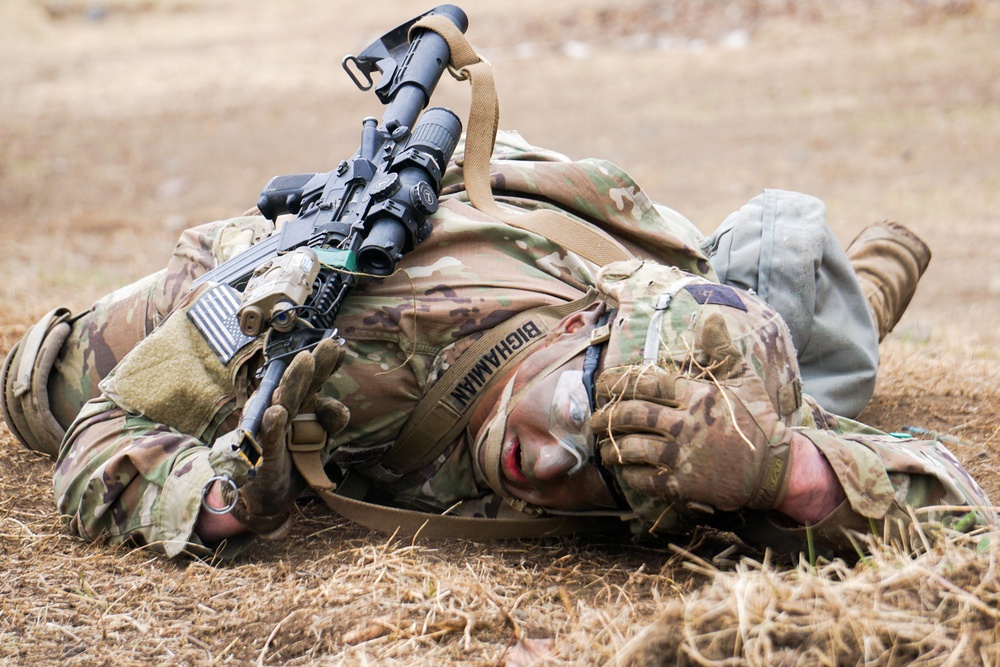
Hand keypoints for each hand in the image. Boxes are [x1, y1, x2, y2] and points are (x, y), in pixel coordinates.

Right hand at [229, 338, 349, 533]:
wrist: (265, 496)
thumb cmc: (292, 462)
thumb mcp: (319, 442)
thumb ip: (329, 423)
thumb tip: (341, 407)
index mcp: (298, 408)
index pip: (313, 382)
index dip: (326, 365)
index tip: (341, 348)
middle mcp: (283, 414)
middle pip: (298, 386)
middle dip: (313, 364)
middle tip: (328, 345)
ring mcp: (271, 432)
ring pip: (283, 404)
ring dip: (294, 383)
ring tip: (305, 362)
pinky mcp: (264, 455)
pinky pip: (269, 439)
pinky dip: (272, 425)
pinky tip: (277, 411)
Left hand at [590, 313, 793, 514]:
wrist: (775, 469)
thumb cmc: (758, 422)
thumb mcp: (744, 381)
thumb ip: (722, 349)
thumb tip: (712, 316)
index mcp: (694, 395)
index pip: (645, 383)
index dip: (617, 382)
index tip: (601, 385)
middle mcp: (684, 423)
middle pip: (630, 414)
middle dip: (605, 416)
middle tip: (593, 420)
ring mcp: (681, 455)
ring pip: (630, 446)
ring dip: (610, 447)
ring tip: (603, 447)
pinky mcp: (681, 484)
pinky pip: (642, 477)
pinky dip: (628, 472)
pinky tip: (623, 468)